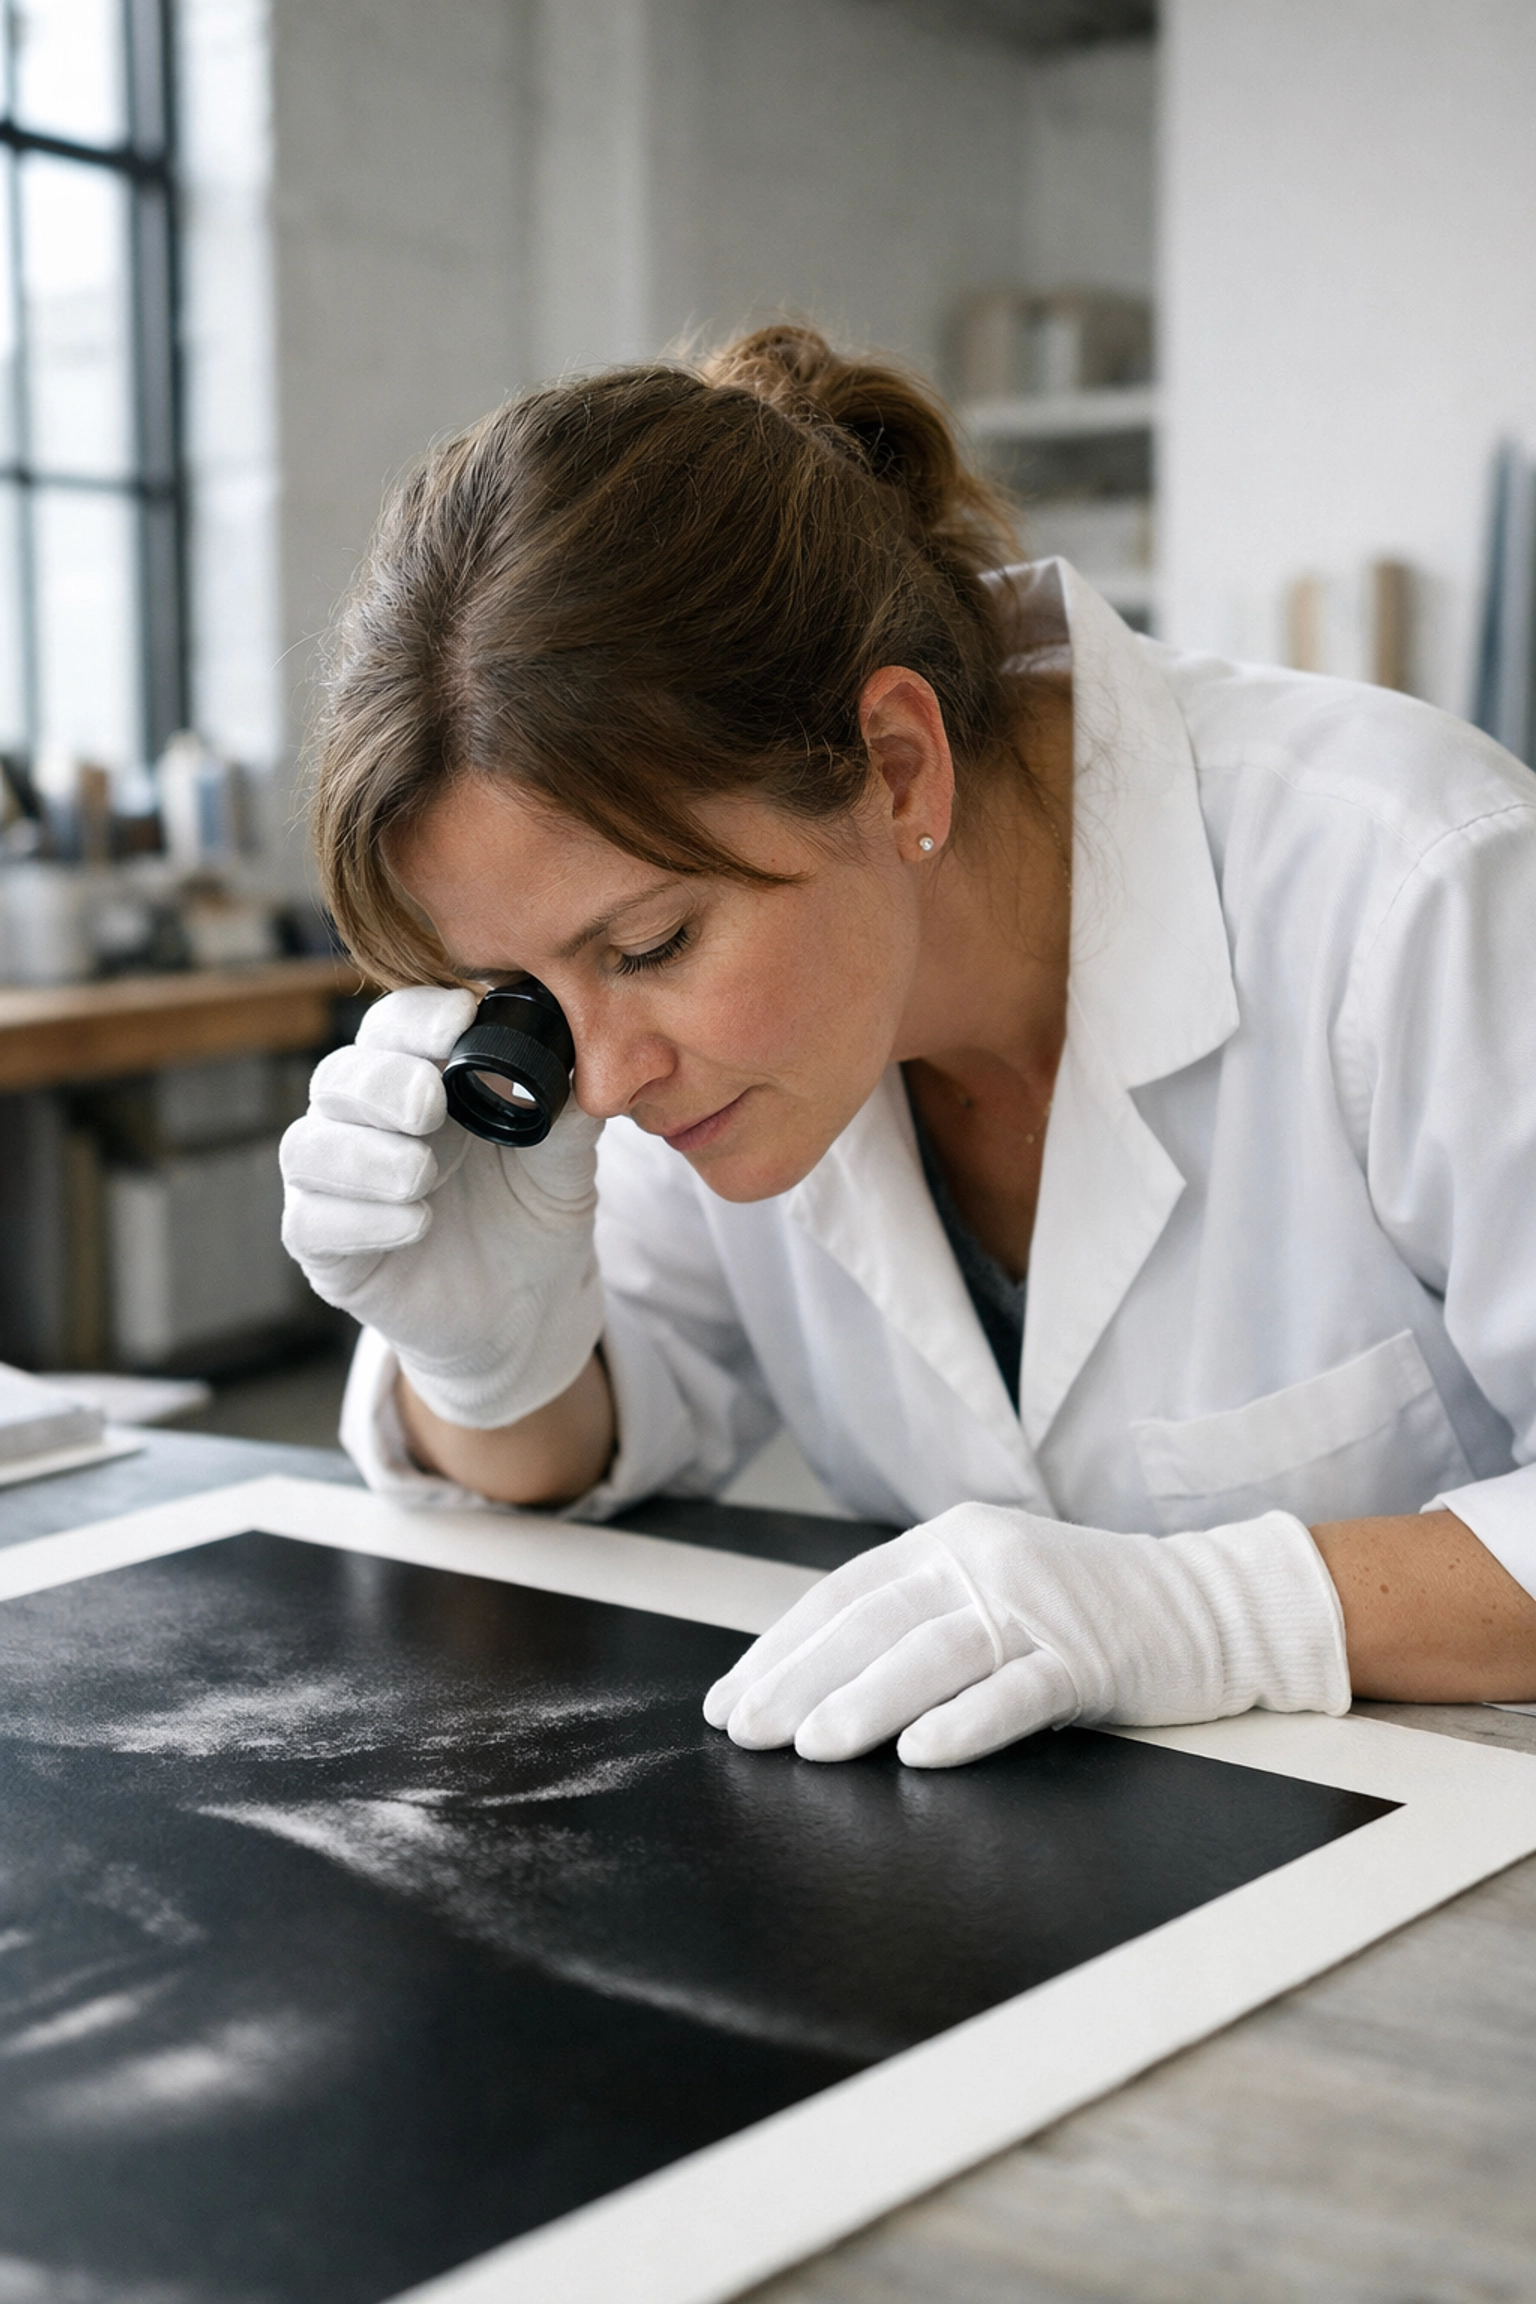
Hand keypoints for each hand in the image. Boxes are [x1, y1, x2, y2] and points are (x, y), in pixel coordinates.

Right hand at [280, 987, 603, 1428]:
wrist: (527, 1309)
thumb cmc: (531, 1213)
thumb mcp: (564, 1164)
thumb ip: (569, 1118)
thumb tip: (587, 1067)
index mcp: (419, 1076)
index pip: (396, 1026)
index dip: (419, 1019)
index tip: (460, 1021)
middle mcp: (366, 1121)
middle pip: (339, 1077)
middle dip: (382, 1083)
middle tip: (428, 1104)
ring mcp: (338, 1183)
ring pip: (307, 1147)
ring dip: (362, 1154)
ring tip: (422, 1174)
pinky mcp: (325, 1248)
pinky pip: (310, 1223)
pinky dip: (359, 1219)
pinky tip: (415, 1223)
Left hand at [704, 1503, 1349, 1768]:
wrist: (1211, 1604)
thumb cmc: (1087, 1611)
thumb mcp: (991, 1589)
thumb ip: (919, 1617)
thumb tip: (814, 1682)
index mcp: (948, 1541)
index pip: (844, 1595)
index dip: (781, 1649)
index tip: (728, 1701)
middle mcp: (983, 1559)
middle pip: (874, 1622)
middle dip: (800, 1681)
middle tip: (746, 1734)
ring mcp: (1037, 1605)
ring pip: (934, 1653)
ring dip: (866, 1701)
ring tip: (810, 1747)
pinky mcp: (1089, 1655)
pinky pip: (1016, 1691)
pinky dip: (966, 1722)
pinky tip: (921, 1754)